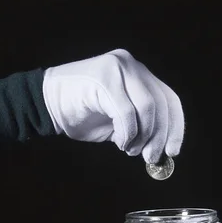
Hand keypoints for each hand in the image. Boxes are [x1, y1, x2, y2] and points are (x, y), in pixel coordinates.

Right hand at [42, 49, 184, 162]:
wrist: (46, 103)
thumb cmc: (83, 114)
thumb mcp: (120, 120)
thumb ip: (142, 125)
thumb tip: (161, 148)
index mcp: (139, 73)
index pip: (169, 98)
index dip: (175, 127)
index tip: (173, 151)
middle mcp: (132, 65)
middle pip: (161, 103)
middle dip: (159, 136)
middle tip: (150, 157)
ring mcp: (118, 69)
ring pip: (147, 108)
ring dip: (141, 136)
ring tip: (128, 148)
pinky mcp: (105, 78)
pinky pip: (126, 113)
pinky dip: (127, 134)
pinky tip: (119, 142)